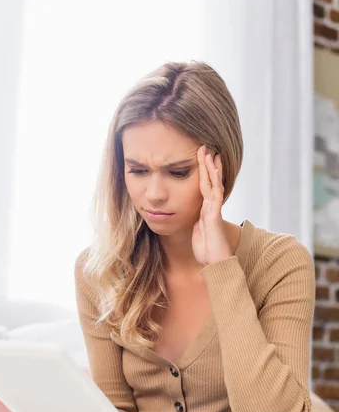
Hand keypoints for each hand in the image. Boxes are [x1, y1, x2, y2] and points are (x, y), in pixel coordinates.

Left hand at [192, 145, 233, 266]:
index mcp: (205, 211)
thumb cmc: (208, 252)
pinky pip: (214, 194)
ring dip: (211, 168)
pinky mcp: (214, 215)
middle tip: (205, 147)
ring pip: (213, 184)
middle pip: (209, 181)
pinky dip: (214, 181)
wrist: (216, 264)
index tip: (201, 159)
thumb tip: (195, 219)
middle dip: (207, 164)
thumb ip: (197, 224)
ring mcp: (214, 210)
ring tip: (210, 153)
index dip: (203, 173)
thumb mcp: (198, 234)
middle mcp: (211, 208)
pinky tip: (213, 170)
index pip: (204, 187)